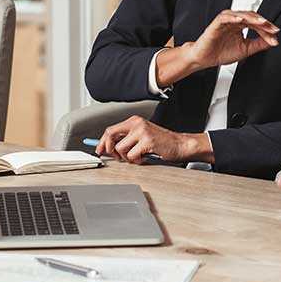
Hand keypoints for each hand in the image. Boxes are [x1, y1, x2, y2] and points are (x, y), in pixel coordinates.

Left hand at [95, 116, 212, 163]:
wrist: (180, 144)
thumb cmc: (161, 143)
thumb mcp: (141, 137)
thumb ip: (126, 139)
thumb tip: (108, 148)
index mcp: (134, 121)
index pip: (110, 129)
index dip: (102, 141)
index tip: (99, 150)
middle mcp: (137, 123)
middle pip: (111, 136)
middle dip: (110, 150)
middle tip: (117, 157)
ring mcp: (142, 131)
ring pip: (121, 149)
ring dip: (127, 158)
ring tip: (138, 157)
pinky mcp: (147, 141)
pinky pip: (131, 156)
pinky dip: (136, 161)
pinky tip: (144, 158)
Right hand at [185, 10, 279, 68]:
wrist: (205, 59)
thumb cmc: (221, 52)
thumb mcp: (245, 50)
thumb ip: (258, 44)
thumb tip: (273, 41)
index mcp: (240, 26)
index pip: (256, 23)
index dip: (267, 28)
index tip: (275, 35)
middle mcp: (234, 21)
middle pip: (251, 17)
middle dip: (263, 23)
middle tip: (272, 29)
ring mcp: (225, 21)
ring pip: (240, 14)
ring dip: (251, 18)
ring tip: (261, 22)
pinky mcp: (216, 24)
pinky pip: (225, 17)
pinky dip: (233, 17)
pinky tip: (240, 20)